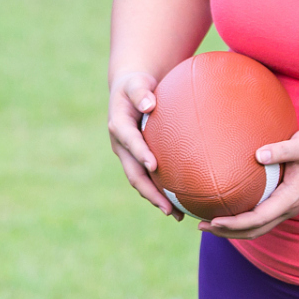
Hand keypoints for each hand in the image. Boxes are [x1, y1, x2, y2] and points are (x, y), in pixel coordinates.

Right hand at [107, 70, 180, 218]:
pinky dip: (160, 192)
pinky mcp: (136, 160)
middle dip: (150, 191)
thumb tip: (149, 104)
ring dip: (156, 199)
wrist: (128, 93)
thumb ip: (141, 92)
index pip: (129, 141)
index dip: (140, 153)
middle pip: (134, 173)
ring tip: (176, 214)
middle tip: (168, 207)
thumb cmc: (136, 86)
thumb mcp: (136, 83)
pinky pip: (148, 179)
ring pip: (140, 182)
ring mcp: (128, 156)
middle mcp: (121, 146)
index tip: (153, 165)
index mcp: (118, 126)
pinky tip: (179, 204)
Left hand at [200, 126, 298, 239]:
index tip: (214, 221)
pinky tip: (229, 211)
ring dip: (233, 230)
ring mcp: (287, 208)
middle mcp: (288, 208)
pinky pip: (261, 218)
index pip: (258, 219)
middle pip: (254, 231)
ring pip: (257, 228)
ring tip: (209, 223)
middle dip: (228, 232)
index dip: (235, 223)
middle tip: (202, 226)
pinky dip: (243, 220)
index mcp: (291, 199)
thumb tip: (258, 155)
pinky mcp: (285, 202)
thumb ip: (281, 150)